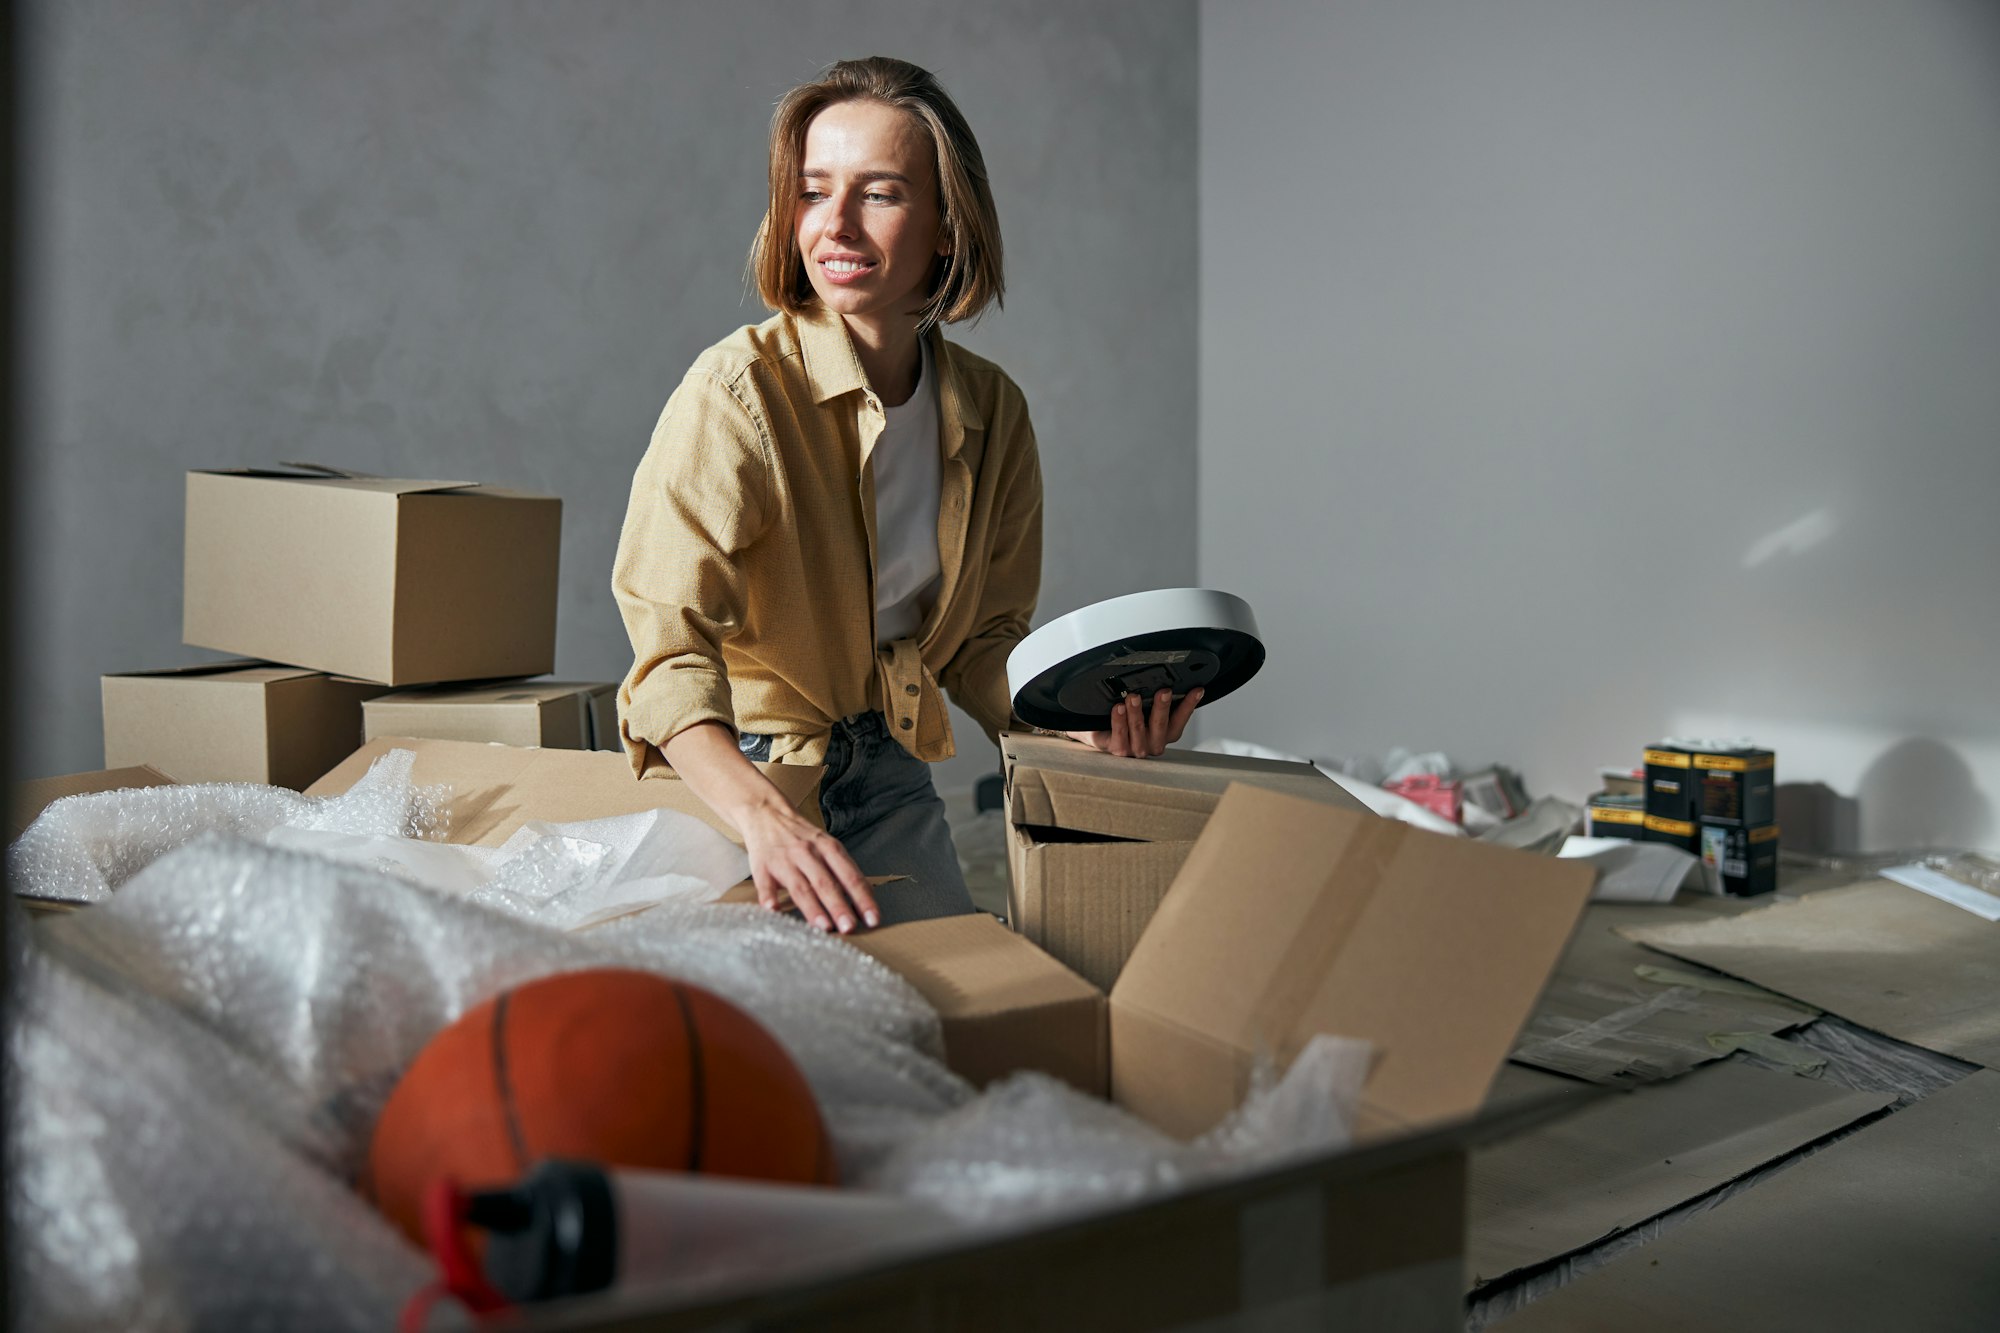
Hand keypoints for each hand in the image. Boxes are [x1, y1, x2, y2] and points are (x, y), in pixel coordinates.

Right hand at [740, 805, 878, 933]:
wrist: (767, 813)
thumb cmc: (801, 837)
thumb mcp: (826, 846)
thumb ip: (842, 871)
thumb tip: (863, 902)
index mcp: (828, 848)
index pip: (850, 876)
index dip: (863, 898)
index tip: (872, 919)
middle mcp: (808, 853)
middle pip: (826, 883)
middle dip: (839, 907)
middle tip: (850, 927)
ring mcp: (784, 860)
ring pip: (801, 886)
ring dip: (813, 908)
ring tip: (824, 927)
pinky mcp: (763, 867)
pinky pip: (765, 884)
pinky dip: (769, 897)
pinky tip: (774, 910)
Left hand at [1068, 687, 1201, 757]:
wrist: (1103, 735)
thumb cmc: (1129, 722)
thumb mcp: (1148, 710)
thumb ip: (1158, 700)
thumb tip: (1167, 678)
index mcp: (1166, 733)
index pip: (1181, 718)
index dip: (1190, 704)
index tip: (1196, 690)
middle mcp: (1154, 743)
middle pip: (1161, 724)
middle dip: (1162, 707)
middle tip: (1164, 691)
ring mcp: (1137, 748)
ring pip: (1138, 729)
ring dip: (1137, 712)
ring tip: (1133, 697)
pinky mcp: (1119, 749)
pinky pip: (1120, 734)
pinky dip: (1119, 721)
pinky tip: (1118, 708)